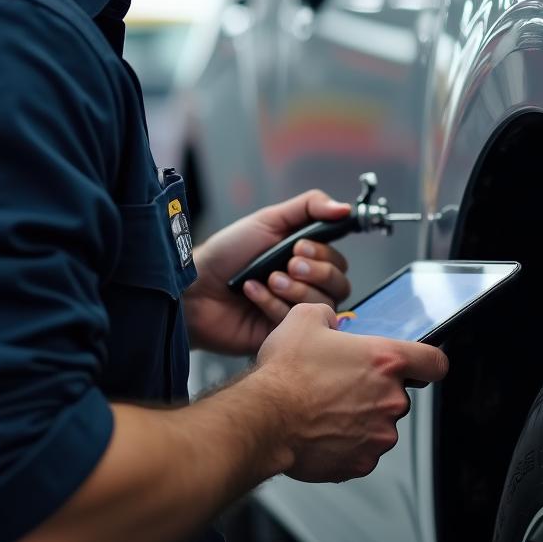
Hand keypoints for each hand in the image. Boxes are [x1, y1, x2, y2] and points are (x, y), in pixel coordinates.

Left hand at [183, 190, 351, 355]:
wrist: (196, 286)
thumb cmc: (228, 252)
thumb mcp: (268, 220)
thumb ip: (309, 207)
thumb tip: (346, 208)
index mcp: (306, 258)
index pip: (339, 261)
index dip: (325, 254)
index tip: (298, 246)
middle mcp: (305, 285)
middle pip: (340, 284)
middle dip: (315, 272)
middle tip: (288, 265)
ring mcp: (294, 311)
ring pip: (323, 305)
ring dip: (295, 289)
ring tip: (268, 280)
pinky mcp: (282, 333)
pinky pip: (295, 322)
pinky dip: (272, 304)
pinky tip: (251, 293)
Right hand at [253, 303, 448, 481]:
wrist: (264, 418)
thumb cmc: (285, 373)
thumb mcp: (305, 318)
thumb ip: (330, 315)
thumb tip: (332, 322)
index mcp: (385, 361)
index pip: (435, 362)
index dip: (427, 361)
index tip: (420, 365)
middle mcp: (390, 400)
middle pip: (399, 393)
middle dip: (375, 388)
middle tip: (342, 382)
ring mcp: (379, 435)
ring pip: (380, 422)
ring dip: (361, 416)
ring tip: (326, 407)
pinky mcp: (363, 462)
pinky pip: (363, 449)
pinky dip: (348, 441)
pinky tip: (322, 428)